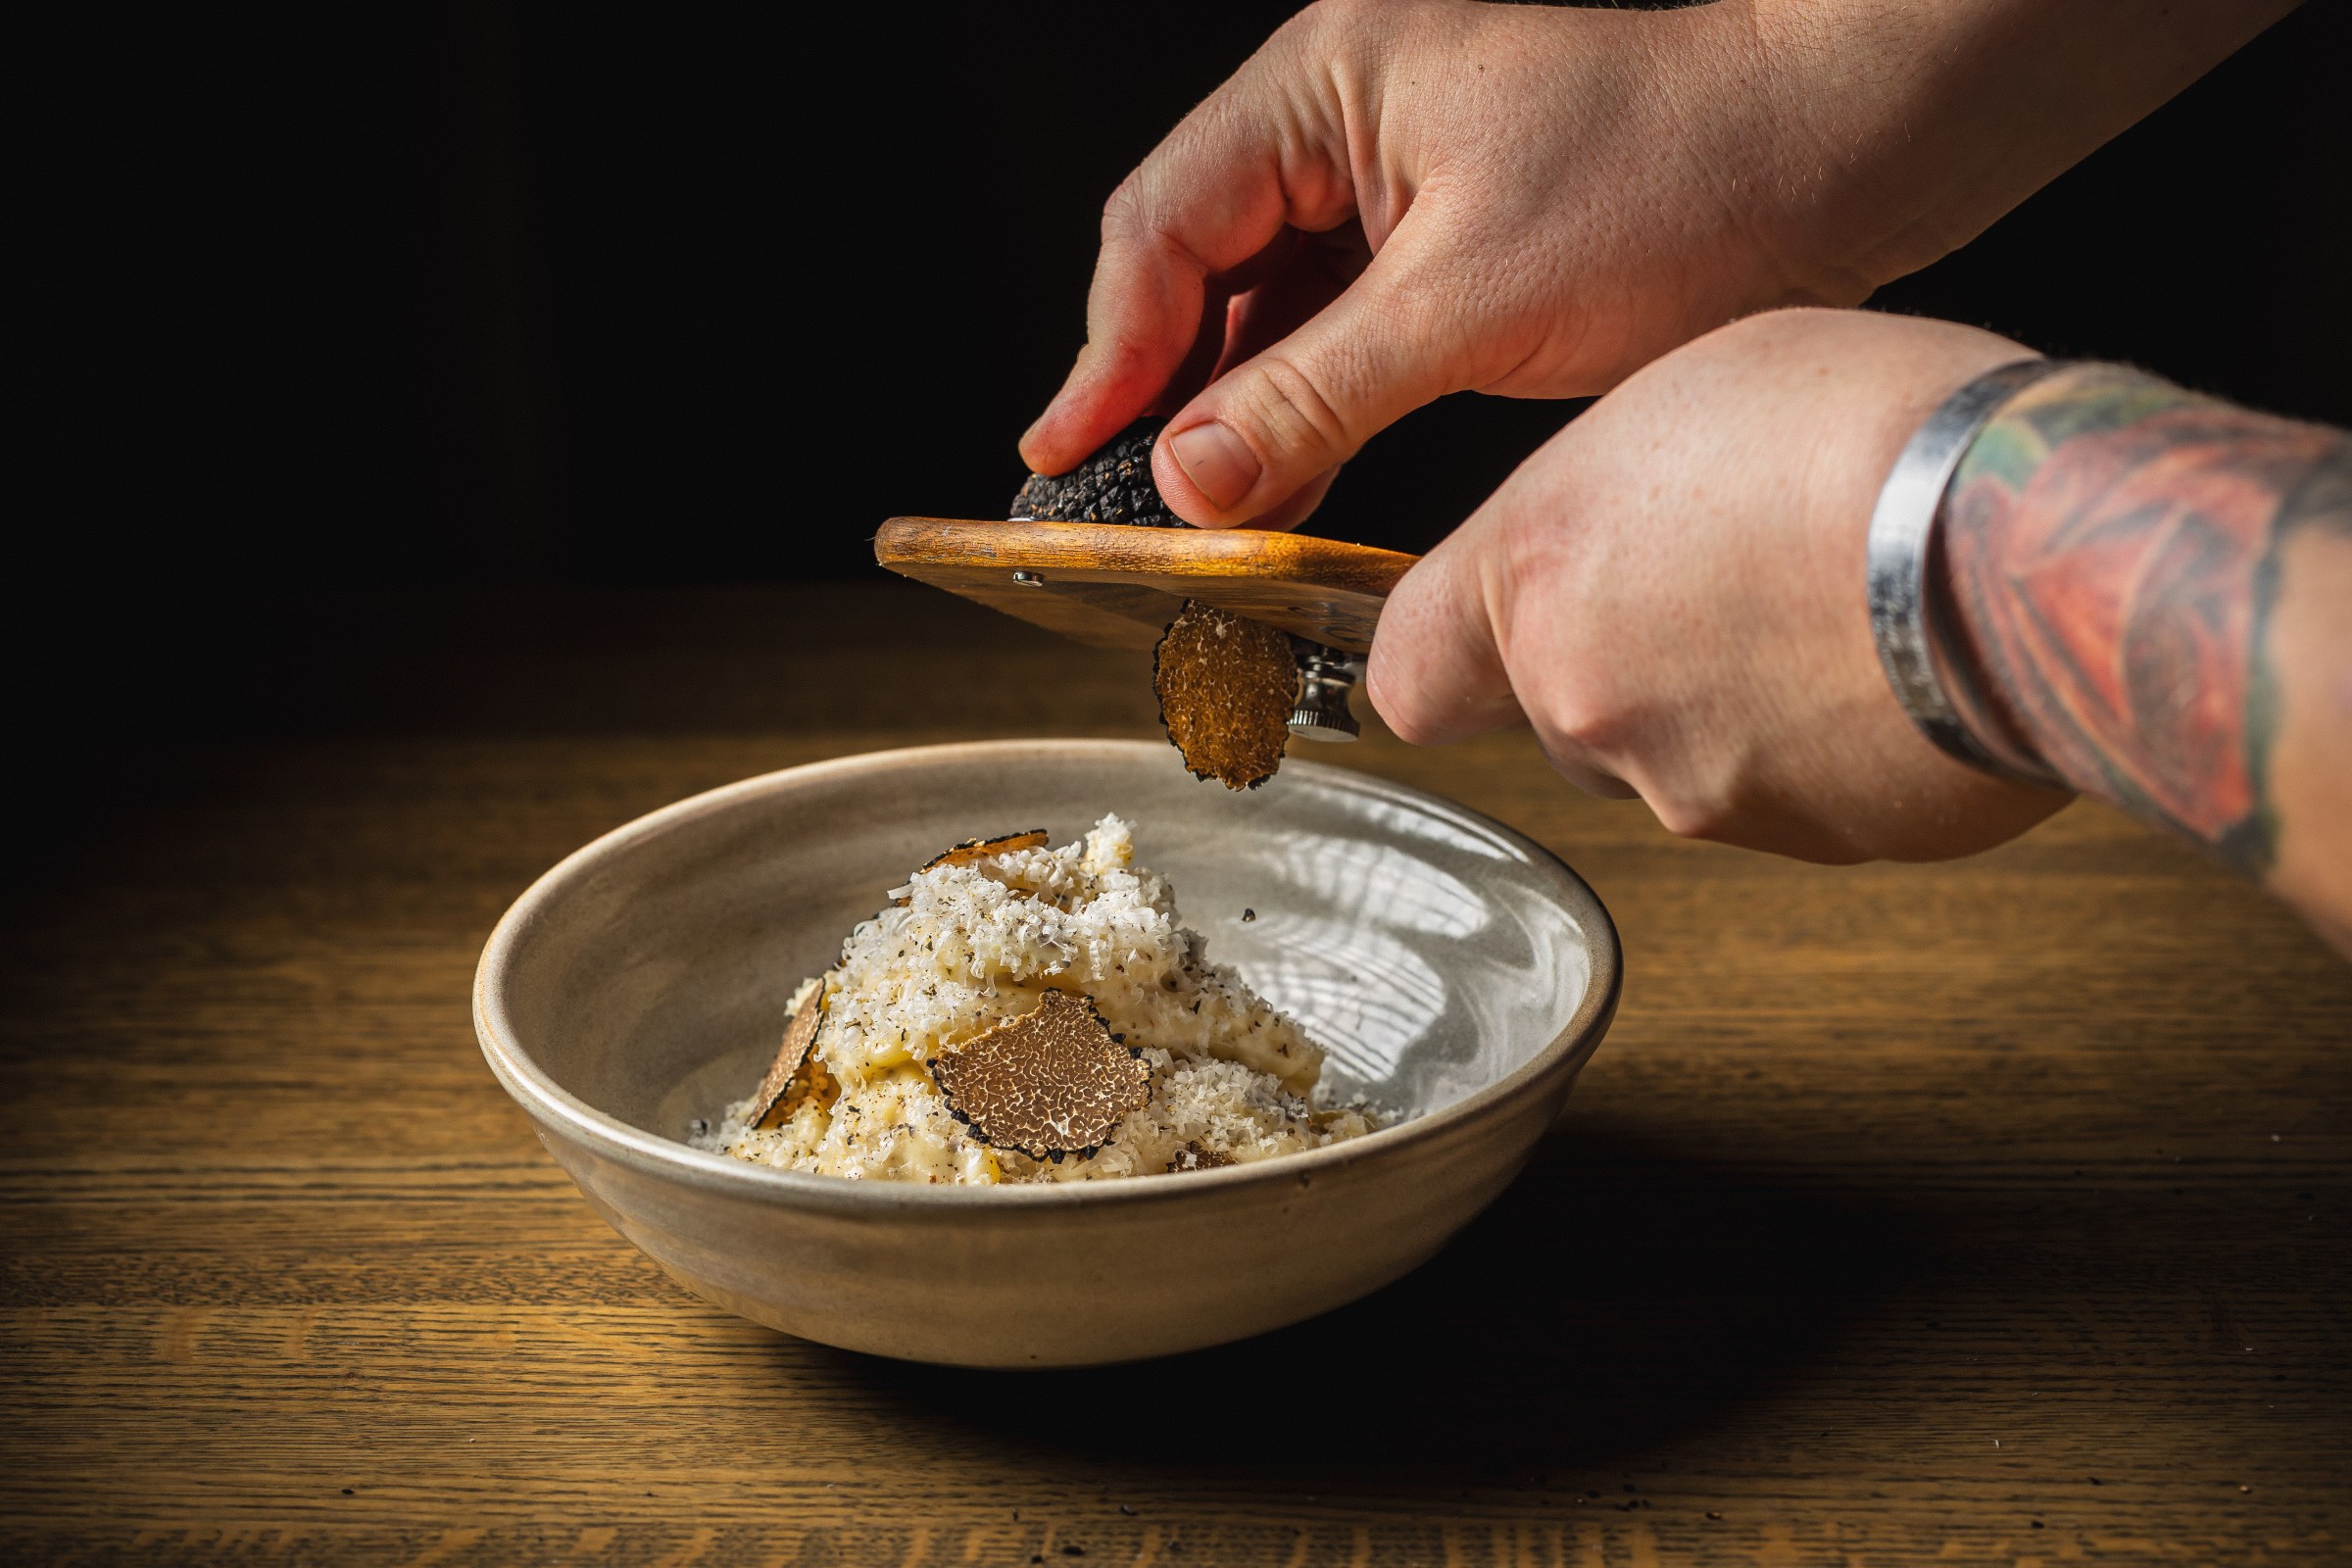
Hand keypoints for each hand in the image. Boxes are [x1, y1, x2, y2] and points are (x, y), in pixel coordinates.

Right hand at [1019, 0, 2292, 529]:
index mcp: (1326, 85)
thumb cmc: (1682, 180)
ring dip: (1228, 401)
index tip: (1066, 454)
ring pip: (1265, 296)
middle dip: (1153, 380)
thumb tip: (1187, 477)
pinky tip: (1283, 472)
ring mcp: (1398, 170)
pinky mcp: (1452, 227)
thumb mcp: (1471, 303)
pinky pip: (1339, 318)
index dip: (1108, 351)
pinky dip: (1305, 397)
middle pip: (1196, 256)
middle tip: (1104, 495)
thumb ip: (1312, 392)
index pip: (1167, 223)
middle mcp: (1344, 114)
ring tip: (1190, 509)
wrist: (1845, 150)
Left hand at [1365, 307, 2071, 863]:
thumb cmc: (1874, 431)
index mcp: (1536, 578)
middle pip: (1557, 713)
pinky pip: (1790, 794)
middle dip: (1621, 660)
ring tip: (1828, 603)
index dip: (1450, 652)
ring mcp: (1696, 789)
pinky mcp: (1812, 842)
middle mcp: (1589, 705)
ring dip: (1727, 702)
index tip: (1484, 626)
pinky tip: (1888, 662)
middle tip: (1723, 573)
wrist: (2033, 547)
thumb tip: (1605, 537)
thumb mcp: (1688, 387)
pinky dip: (1823, 745)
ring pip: (1674, 758)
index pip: (1406, 672)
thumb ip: (1602, 493)